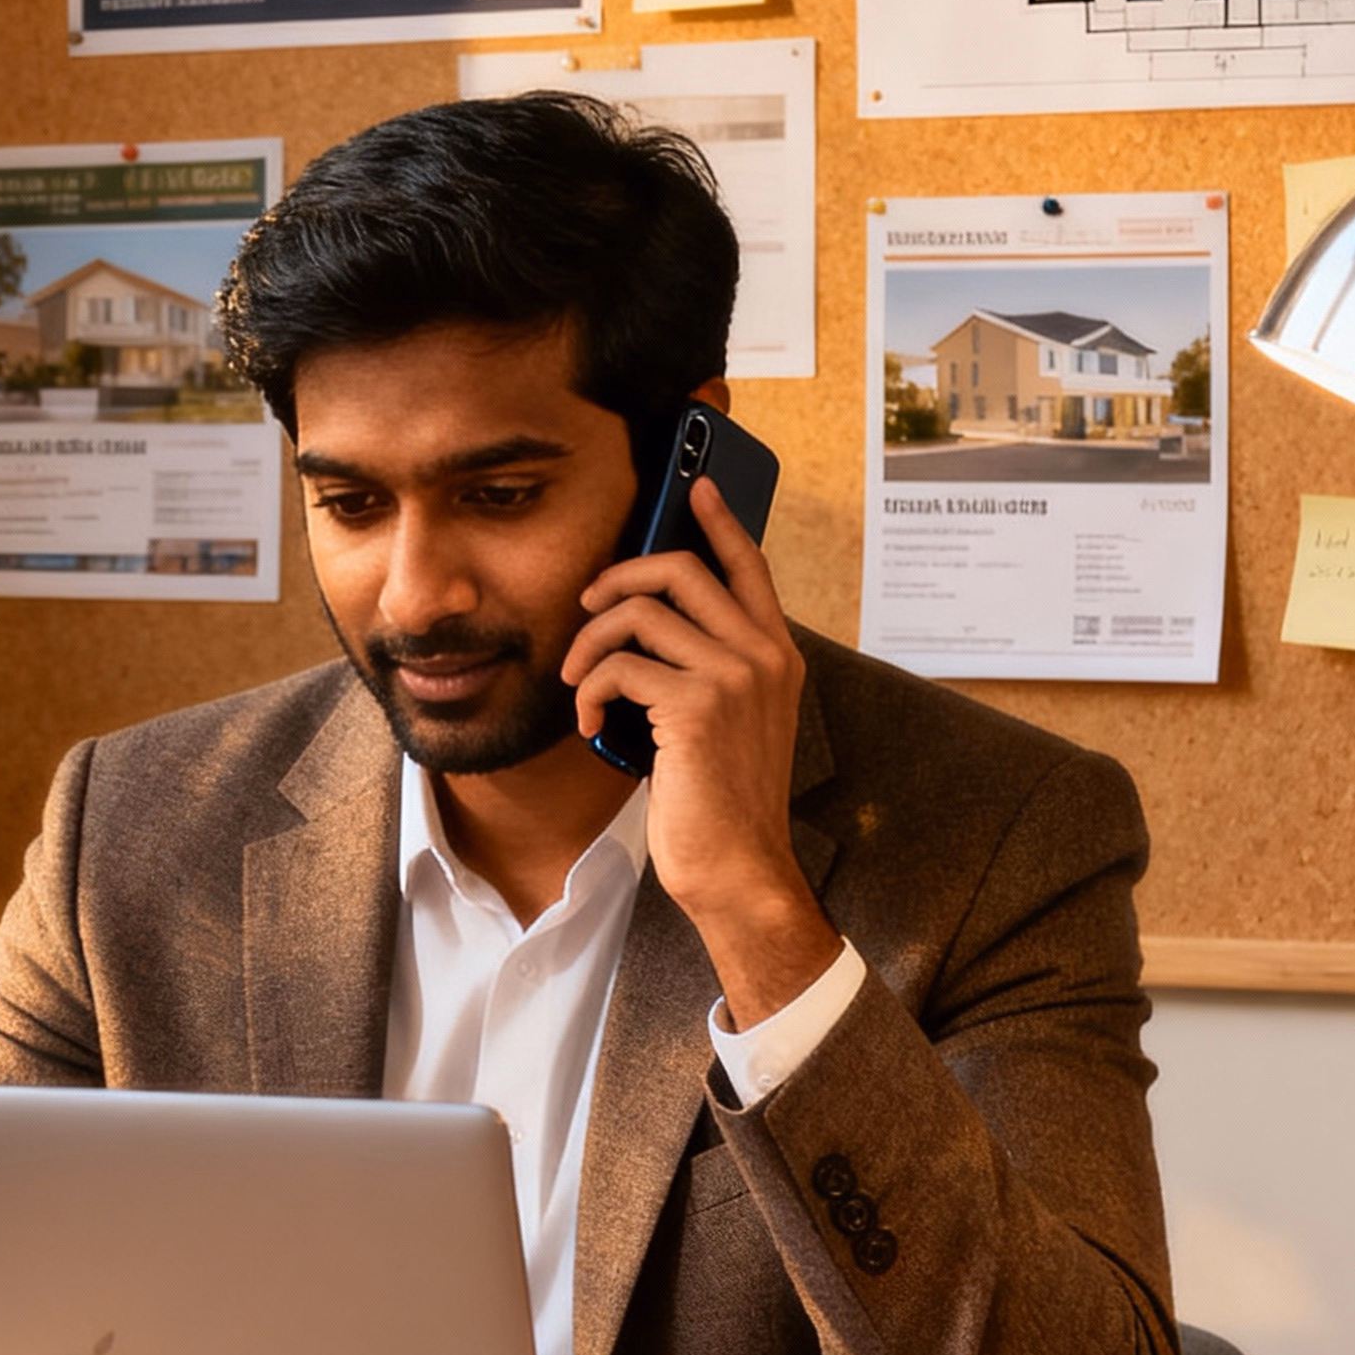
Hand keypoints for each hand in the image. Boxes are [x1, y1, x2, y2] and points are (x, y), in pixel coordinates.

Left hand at [563, 478, 839, 1025]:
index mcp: (777, 656)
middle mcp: (763, 655)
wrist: (738, 867)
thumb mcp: (729, 725)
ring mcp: (734, 676)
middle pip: (681, 571)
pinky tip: (589, 722)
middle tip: (587, 607)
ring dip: (591, 642)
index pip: (751, 567)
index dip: (721, 522)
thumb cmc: (724, 803)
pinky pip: (620, 664)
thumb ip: (711, 671)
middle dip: (619, 578)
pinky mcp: (696, 705)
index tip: (697, 487)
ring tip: (577, 680)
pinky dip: (589, 690)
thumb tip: (652, 628)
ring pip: (640, 612)